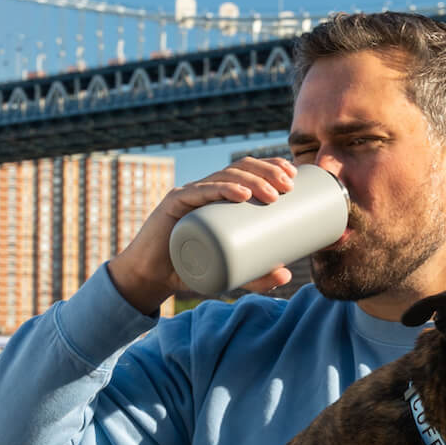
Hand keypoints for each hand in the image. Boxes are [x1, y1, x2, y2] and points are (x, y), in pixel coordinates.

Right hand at [107, 156, 297, 313]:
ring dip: (251, 180)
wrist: (152, 277)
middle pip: (239, 169)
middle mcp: (205, 190)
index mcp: (218, 197)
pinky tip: (242, 194)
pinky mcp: (174, 204)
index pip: (247, 171)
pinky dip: (222, 190)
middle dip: (267, 171)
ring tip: (272, 193)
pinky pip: (200, 192)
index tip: (293, 177)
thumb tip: (288, 274)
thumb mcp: (230, 274)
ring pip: (223, 176)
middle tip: (288, 186)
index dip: (270, 167)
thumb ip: (256, 276)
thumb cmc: (191, 269)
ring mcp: (189, 195)